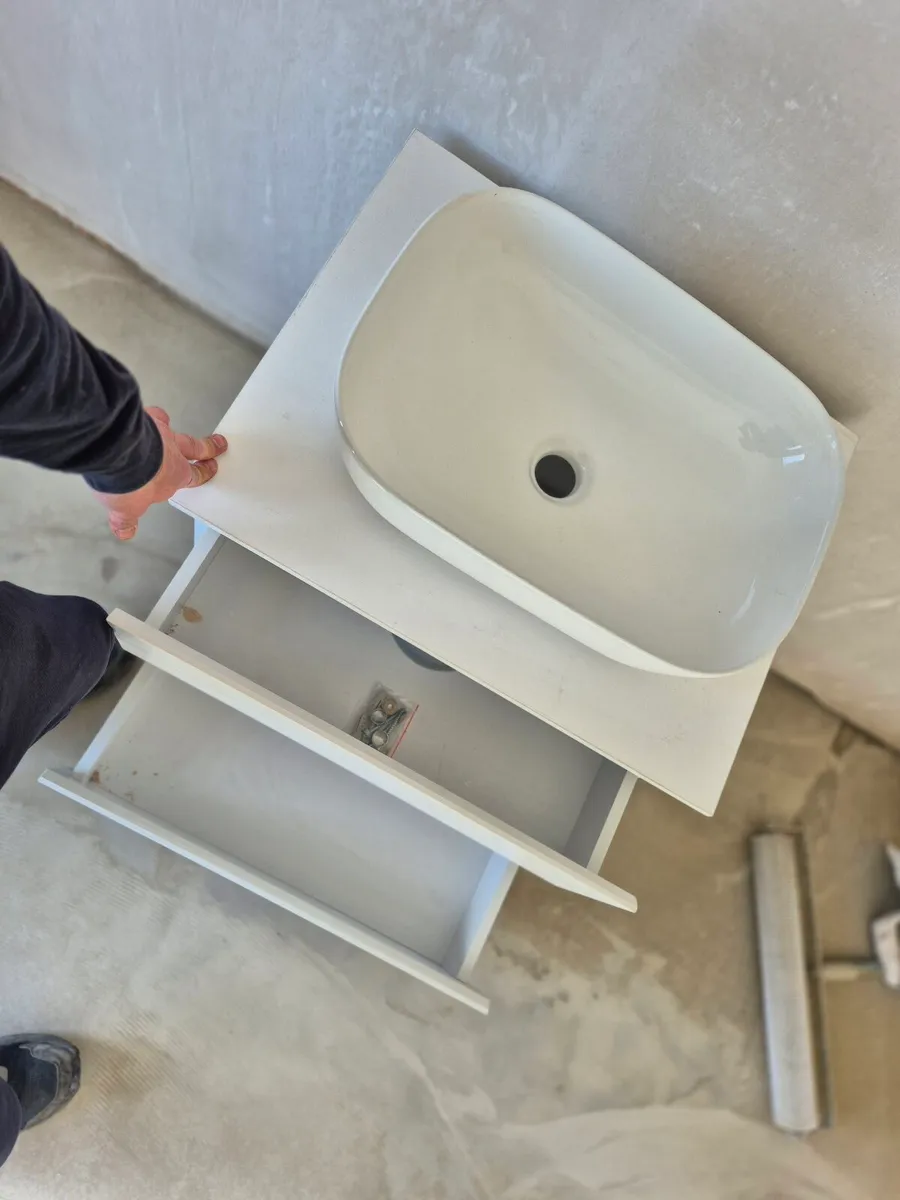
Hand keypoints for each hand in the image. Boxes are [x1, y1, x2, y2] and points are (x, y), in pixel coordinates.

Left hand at [96, 407, 227, 540]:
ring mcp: (161, 434)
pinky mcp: (148, 418)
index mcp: (173, 478)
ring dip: (176, 430)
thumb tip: (125, 531)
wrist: (119, 458)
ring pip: (176, 431)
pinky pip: (155, 415)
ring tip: (175, 426)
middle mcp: (171, 455)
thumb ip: (126, 519)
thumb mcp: (126, 510)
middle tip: (217, 444)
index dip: (202, 473)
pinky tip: (149, 414)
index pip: (193, 476)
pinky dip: (155, 415)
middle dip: (208, 448)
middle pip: (195, 449)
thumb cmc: (130, 484)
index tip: (209, 469)